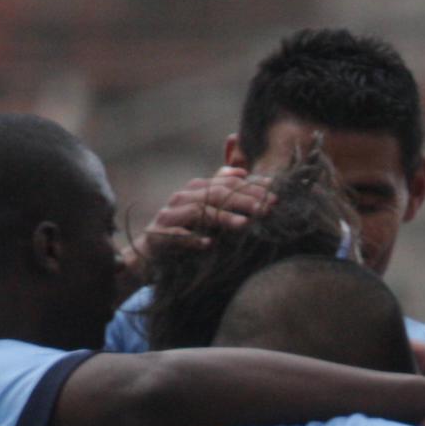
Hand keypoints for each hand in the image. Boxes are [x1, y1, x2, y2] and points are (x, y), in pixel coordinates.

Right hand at [140, 167, 274, 258]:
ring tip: (244, 224)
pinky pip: (176, 236)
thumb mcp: (205, 210)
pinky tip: (208, 244)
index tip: (275, 194)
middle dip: (244, 200)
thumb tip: (241, 172)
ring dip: (223, 218)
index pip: (228, 182)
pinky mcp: (159, 235)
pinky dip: (192, 240)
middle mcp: (183, 197)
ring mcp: (170, 215)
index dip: (252, 187)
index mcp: (197, 188)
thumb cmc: (183, 230)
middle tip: (267, 209)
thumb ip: (221, 190)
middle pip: (217, 194)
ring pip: (199, 212)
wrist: (150, 253)